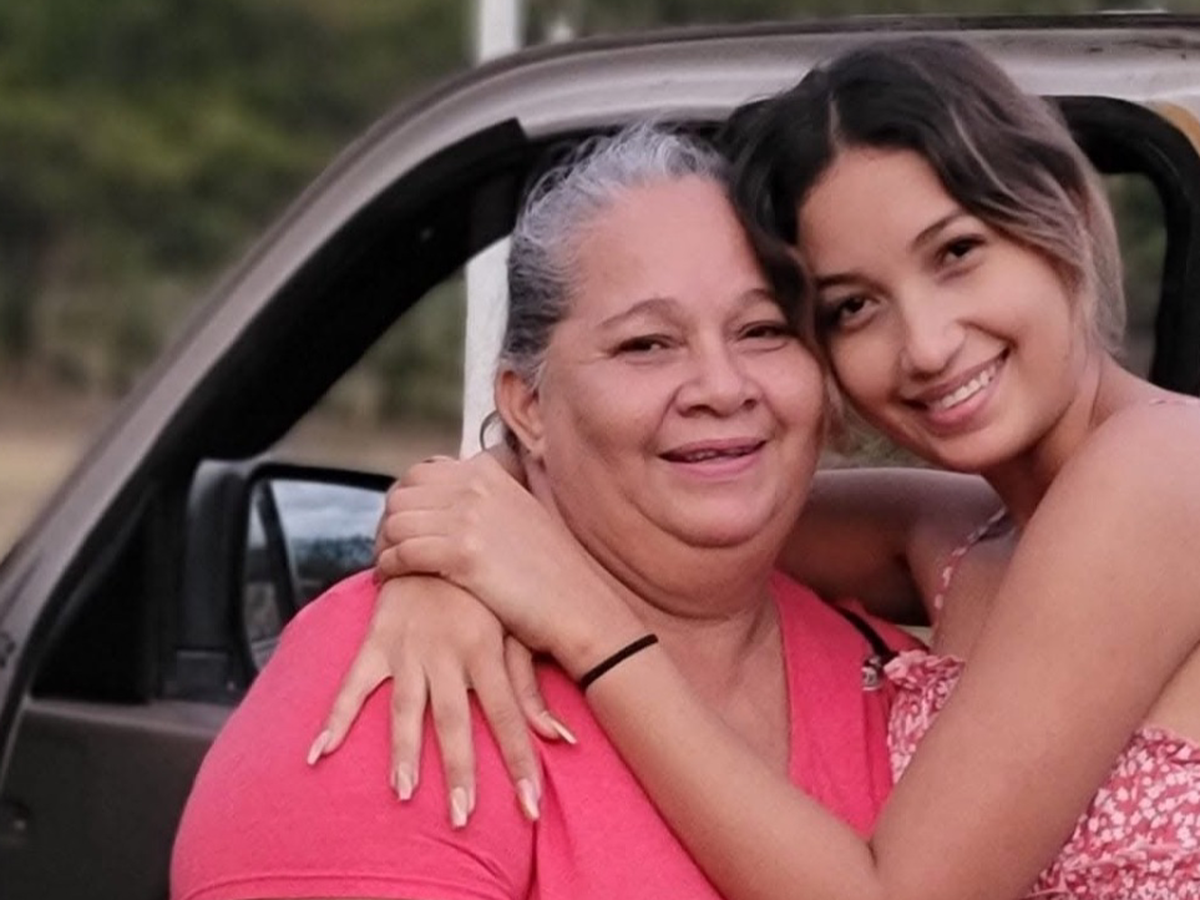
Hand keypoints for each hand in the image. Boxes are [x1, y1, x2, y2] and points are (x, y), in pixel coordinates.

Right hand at [306, 575, 576, 826]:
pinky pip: (352, 685)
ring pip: (407, 707)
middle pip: (456, 720)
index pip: (509, 717)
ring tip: (403, 794)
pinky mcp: (376, 641)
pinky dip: (334, 719)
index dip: (520, 763)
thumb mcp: (512, 632)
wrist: (435, 537)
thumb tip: (562, 738)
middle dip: (460, 771)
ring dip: (404, 751)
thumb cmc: (481, 593)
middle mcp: (449, 653)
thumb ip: (531, 688)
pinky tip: (319, 755)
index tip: (531, 806)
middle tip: (462, 817)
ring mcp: (409, 648)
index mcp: (487, 652)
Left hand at [374, 453, 638, 672]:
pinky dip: (388, 566)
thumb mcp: (521, 514)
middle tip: (387, 549)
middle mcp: (475, 486)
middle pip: (402, 494)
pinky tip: (391, 579)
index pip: (420, 473)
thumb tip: (447, 499)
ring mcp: (469, 517)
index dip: (404, 501)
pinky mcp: (462, 553)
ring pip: (396, 523)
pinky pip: (402, 552)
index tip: (402, 527)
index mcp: (488, 472)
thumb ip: (485, 499)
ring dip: (384, 546)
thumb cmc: (552, 570)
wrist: (579, 606)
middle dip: (387, 522)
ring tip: (387, 566)